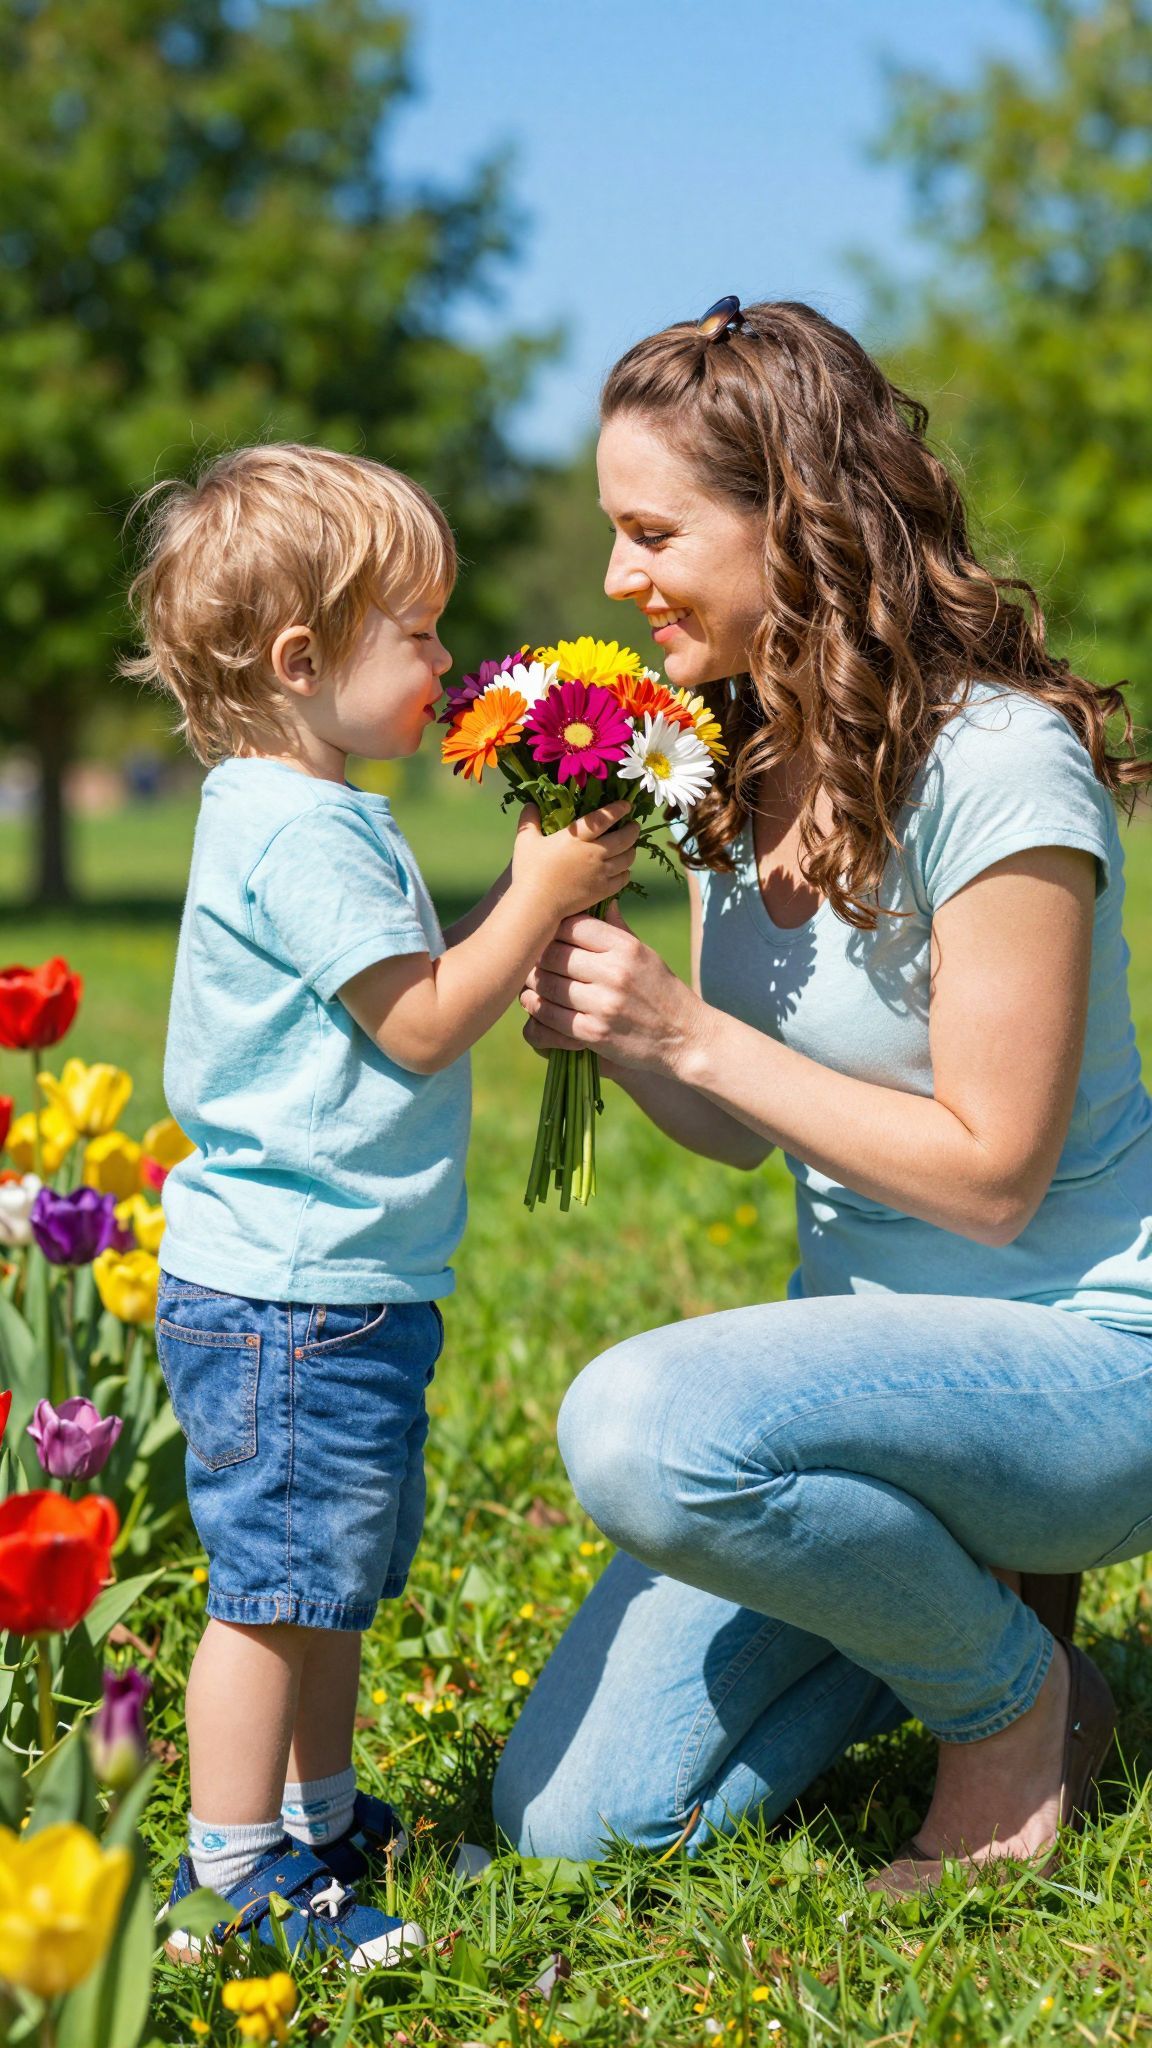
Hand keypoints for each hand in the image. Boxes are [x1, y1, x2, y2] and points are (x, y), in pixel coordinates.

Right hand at [511, 801, 639, 921]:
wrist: (537, 904)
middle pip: (624, 838)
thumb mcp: (525, 842)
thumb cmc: (529, 872)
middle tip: (634, 826)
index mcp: (576, 837)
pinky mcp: (603, 890)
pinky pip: (623, 878)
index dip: (618, 809)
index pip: (604, 818)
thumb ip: (529, 821)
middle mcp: (594, 852)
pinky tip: (624, 870)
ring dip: (632, 850)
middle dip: (633, 830)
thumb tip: (529, 804)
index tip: (626, 805)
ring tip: (631, 847)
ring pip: (627, 858)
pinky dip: (626, 872)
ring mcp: (601, 872)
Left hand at [520, 902, 700, 1073]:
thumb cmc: (664, 993)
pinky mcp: (594, 1034)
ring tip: (532, 984)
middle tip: (531, 962)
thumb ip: (620, 931)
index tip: (548, 938)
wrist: (688, 1039)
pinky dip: (539, 1013)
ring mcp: (603, 1004)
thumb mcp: (648, 956)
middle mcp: (614, 972)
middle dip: (537, 958)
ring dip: (533, 986)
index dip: (553, 930)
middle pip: (552, 955)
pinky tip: (540, 1008)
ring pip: (546, 986)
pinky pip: (551, 1018)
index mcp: (625, 947)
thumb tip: (604, 902)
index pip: (572, 926)